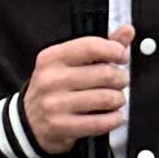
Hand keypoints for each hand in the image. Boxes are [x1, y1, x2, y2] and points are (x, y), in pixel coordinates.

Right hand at [20, 25, 135, 155]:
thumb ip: (99, 46)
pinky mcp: (61, 126)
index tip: (122, 56)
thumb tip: (128, 31)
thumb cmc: (55, 88)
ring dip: (119, 99)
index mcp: (51, 58)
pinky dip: (115, 119)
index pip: (90, 46)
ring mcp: (54, 105)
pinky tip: (113, 116)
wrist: (30, 122)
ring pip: (106, 98)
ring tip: (116, 99)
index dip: (114, 50)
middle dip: (121, 78)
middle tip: (121, 81)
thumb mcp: (69, 63)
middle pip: (104, 73)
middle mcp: (50, 79)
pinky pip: (101, 122)